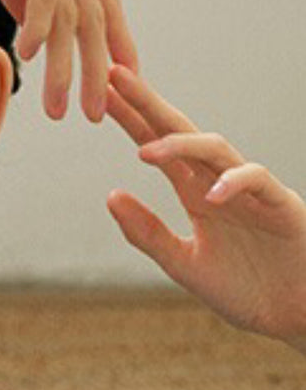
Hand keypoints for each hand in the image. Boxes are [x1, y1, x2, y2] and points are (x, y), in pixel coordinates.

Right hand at [0, 0, 139, 123]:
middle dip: (96, 71)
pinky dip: (38, 27)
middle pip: (95, 15)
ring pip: (70, 13)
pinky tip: (30, 56)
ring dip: (65, 66)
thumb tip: (29, 19)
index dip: (115, 42)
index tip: (120, 82)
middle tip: (97, 115)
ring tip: (60, 108)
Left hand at [105, 64, 305, 347]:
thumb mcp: (184, 265)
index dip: (132, 119)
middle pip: (182, 132)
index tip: (102, 95)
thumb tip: (110, 195)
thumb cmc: (244, 289)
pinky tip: (210, 195)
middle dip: (149, 104)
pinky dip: (233, 184)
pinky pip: (257, 179)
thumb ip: (148, 234)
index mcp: (195, 193)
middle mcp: (218, 183)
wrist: (292, 312)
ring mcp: (250, 190)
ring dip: (182, 145)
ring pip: (216, 149)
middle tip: (116, 76)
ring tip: (146, 152)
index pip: (159, 146)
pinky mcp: (279, 203)